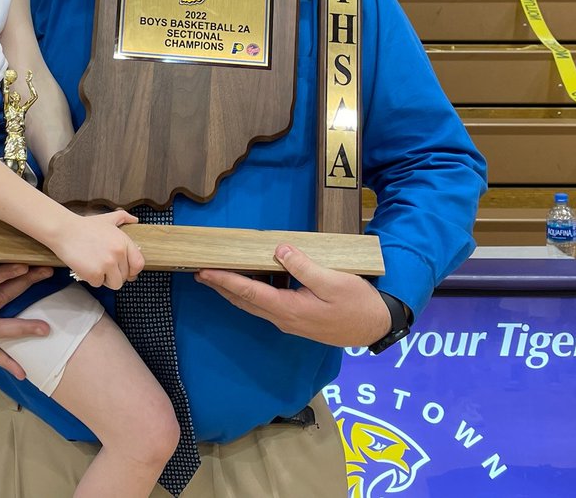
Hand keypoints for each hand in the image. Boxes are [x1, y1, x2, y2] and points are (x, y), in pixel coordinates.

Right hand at [51, 210, 143, 289]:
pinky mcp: (94, 273)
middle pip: (125, 276)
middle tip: (102, 264)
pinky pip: (98, 284)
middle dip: (114, 274)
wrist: (64, 230)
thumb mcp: (108, 218)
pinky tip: (86, 267)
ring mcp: (107, 264)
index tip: (125, 271)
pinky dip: (91, 279)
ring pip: (115, 284)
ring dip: (105, 279)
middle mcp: (118, 253)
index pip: (139, 264)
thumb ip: (124, 217)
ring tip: (96, 267)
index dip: (133, 270)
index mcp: (124, 242)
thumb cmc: (85, 226)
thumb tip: (135, 220)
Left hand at [196, 244, 392, 347]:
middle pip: (245, 302)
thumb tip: (279, 251)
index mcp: (289, 309)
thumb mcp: (333, 281)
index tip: (204, 272)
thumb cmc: (357, 303)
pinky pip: (267, 305)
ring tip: (217, 277)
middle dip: (221, 287)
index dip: (224, 281)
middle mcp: (284, 318)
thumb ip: (304, 266)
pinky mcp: (297, 318)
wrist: (375, 325)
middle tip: (200, 273)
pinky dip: (251, 293)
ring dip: (234, 291)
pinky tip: (250, 282)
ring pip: (254, 305)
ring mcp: (290, 320)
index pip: (248, 293)